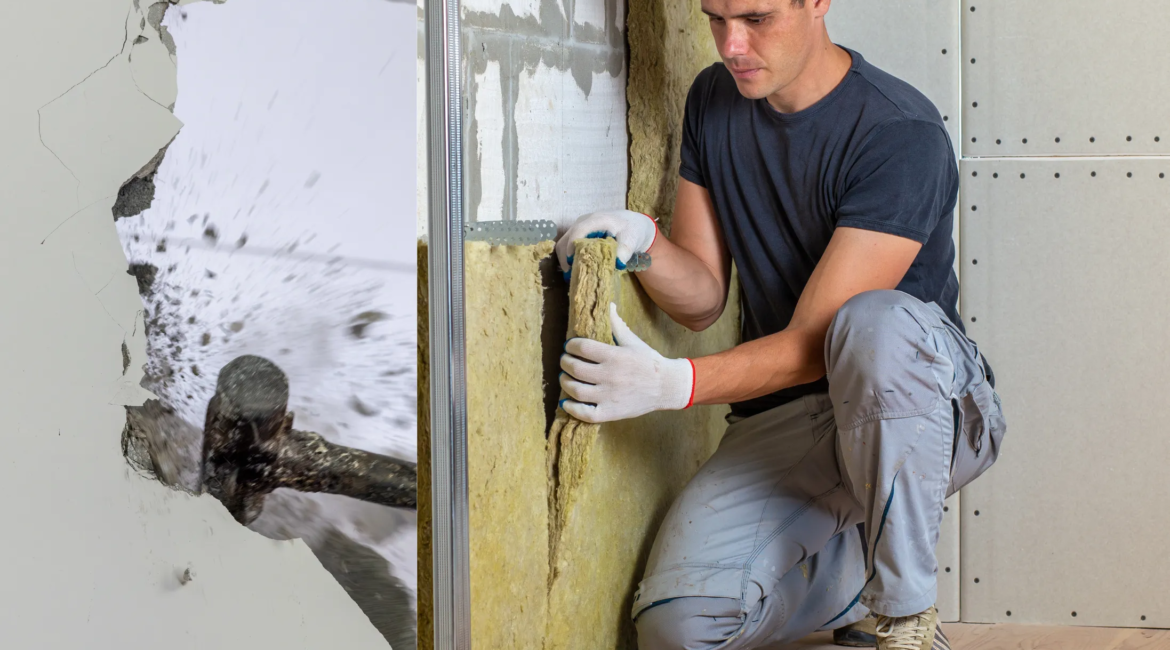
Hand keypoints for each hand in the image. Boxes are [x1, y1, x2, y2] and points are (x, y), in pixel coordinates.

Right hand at [556, 209, 657, 278]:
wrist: (632, 224)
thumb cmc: (632, 230)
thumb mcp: (632, 239)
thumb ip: (625, 250)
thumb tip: (617, 264)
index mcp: (597, 220)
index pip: (578, 231)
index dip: (572, 246)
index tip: (572, 263)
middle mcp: (584, 222)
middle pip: (566, 239)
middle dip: (566, 258)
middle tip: (571, 275)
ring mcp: (579, 228)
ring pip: (564, 243)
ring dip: (565, 259)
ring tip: (572, 275)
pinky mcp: (578, 234)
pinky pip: (567, 246)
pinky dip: (568, 258)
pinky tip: (575, 269)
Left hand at [558, 303, 693, 422]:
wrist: (667, 387)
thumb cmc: (648, 362)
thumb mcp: (632, 341)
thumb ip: (616, 324)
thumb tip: (608, 304)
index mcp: (615, 356)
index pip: (582, 347)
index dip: (570, 345)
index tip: (569, 346)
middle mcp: (610, 376)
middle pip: (575, 368)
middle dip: (565, 362)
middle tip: (565, 361)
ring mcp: (609, 396)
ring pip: (576, 390)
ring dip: (565, 382)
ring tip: (565, 378)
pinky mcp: (611, 412)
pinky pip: (585, 413)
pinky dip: (571, 408)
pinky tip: (567, 402)